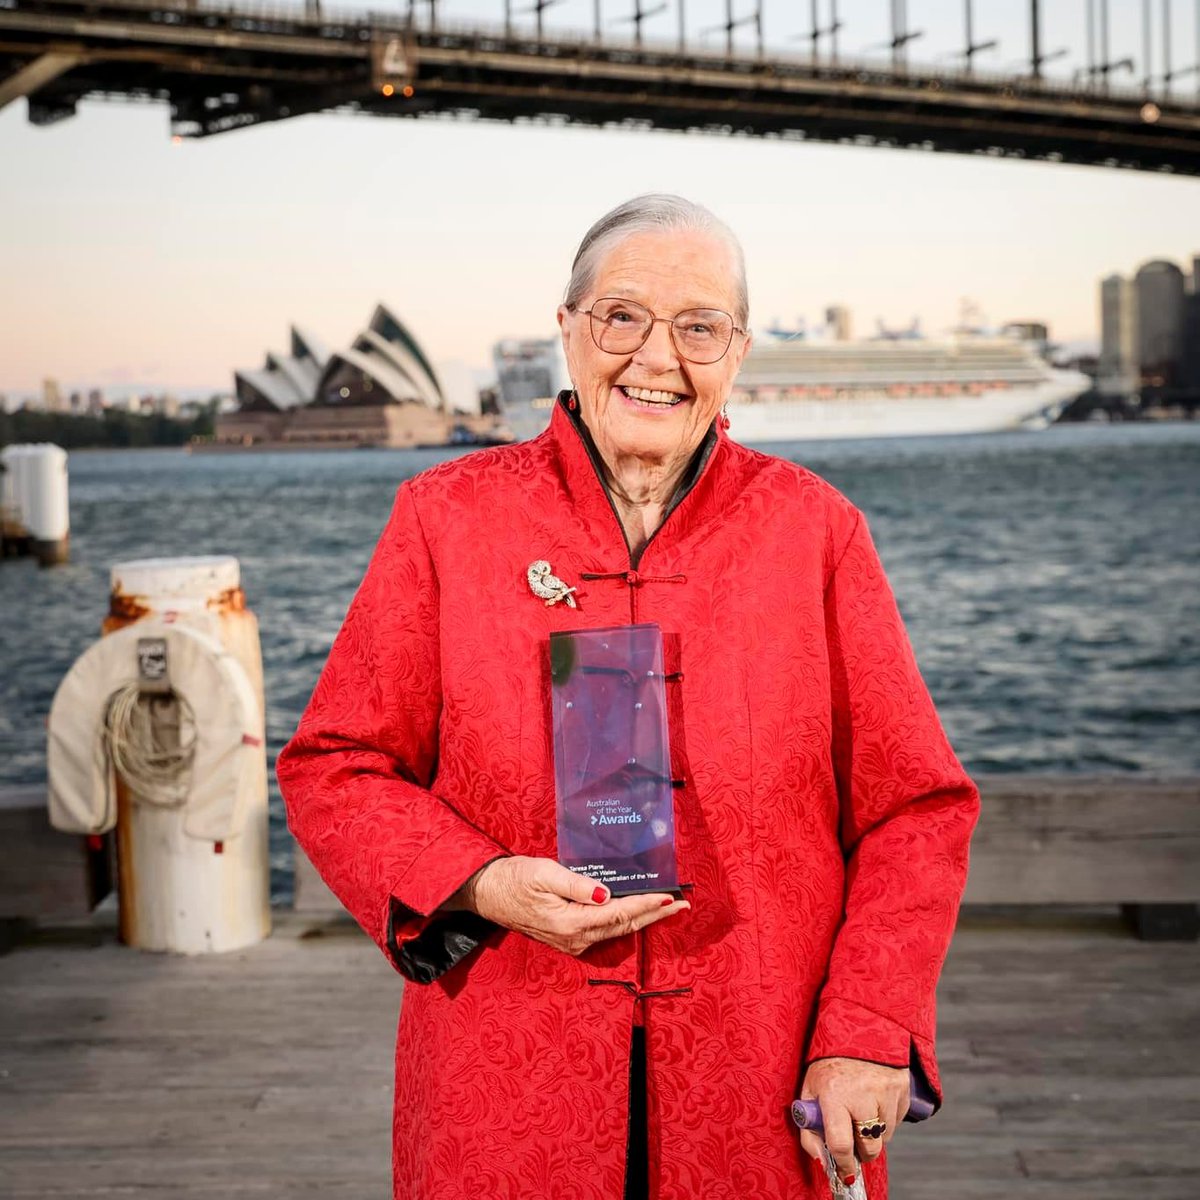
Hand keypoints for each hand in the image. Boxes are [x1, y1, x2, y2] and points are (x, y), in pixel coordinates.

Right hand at [449, 855, 688, 955]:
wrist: (487, 894)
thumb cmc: (514, 878)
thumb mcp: (545, 873)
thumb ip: (577, 884)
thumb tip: (607, 895)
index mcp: (571, 923)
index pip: (620, 914)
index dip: (648, 905)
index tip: (672, 897)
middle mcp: (575, 939)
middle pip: (625, 927)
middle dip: (655, 915)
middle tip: (683, 905)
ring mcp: (572, 942)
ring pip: (617, 931)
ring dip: (643, 919)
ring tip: (668, 908)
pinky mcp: (568, 939)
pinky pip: (605, 931)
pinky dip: (626, 921)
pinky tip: (637, 912)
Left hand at [798, 1057, 910, 1183]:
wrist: (859, 1029)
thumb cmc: (829, 1062)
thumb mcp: (810, 1089)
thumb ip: (809, 1128)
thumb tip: (822, 1160)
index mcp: (834, 1093)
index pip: (841, 1143)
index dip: (842, 1163)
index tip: (843, 1170)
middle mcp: (862, 1093)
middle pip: (869, 1147)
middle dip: (861, 1151)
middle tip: (853, 1140)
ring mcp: (886, 1091)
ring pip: (885, 1137)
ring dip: (874, 1133)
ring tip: (862, 1110)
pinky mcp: (902, 1088)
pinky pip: (897, 1120)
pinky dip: (887, 1119)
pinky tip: (875, 1100)